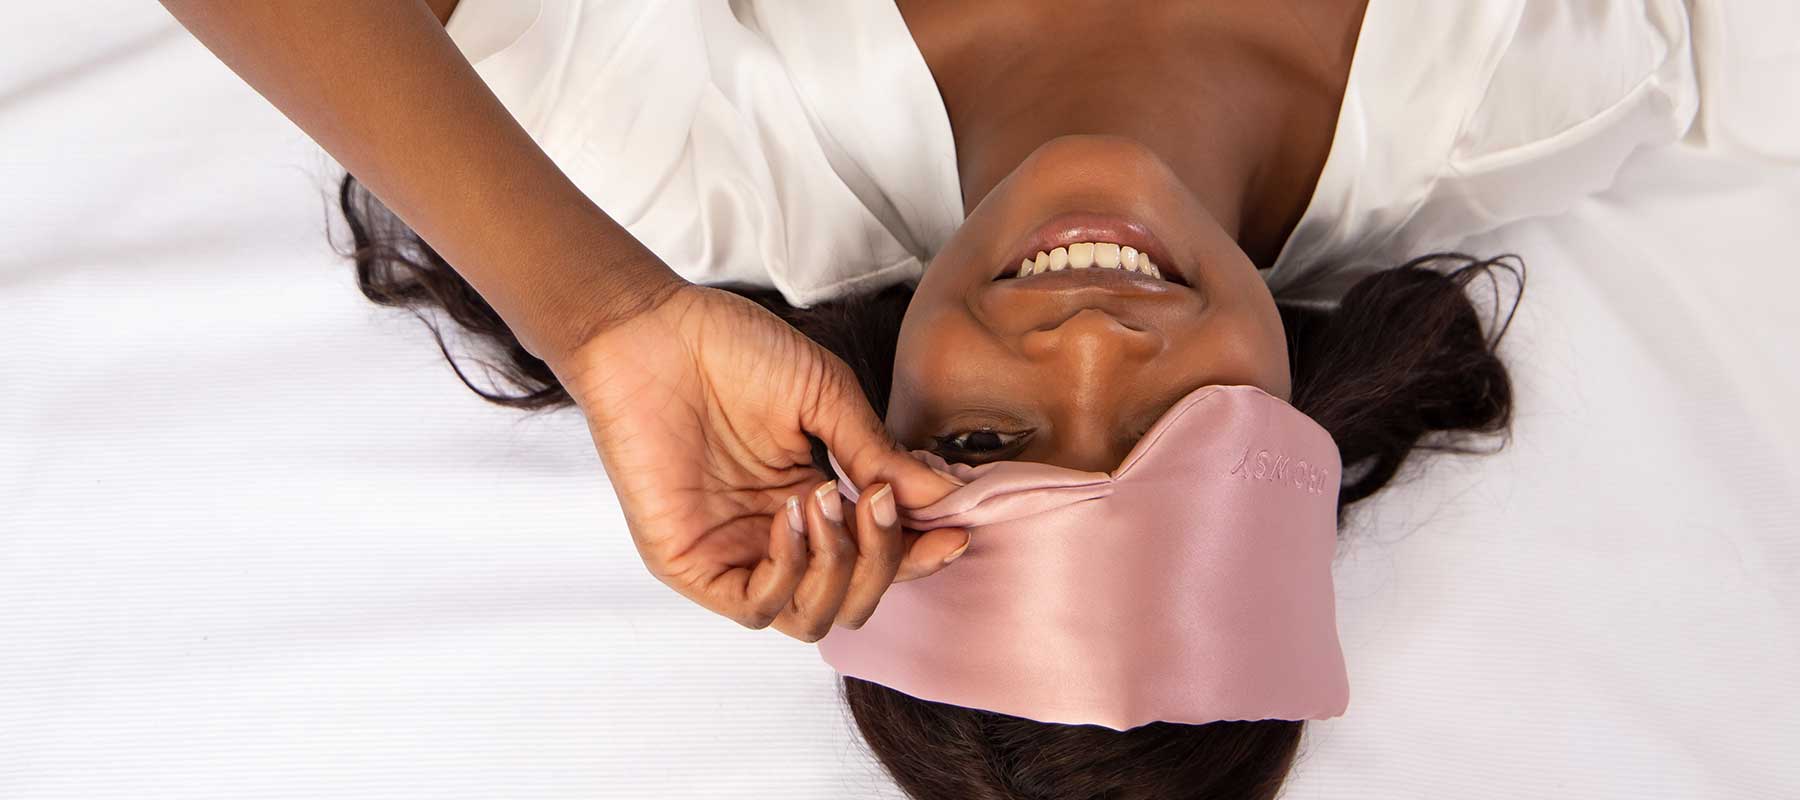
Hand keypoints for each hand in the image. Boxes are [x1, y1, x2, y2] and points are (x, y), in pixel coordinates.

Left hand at [551, 284, 970, 641]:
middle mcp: (776, 538)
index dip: (920, 554)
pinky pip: (755, 608)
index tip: (954, 530)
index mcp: (812, 502)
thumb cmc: (732, 350)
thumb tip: (944, 496)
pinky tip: (792, 517)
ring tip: (828, 499)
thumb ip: (878, 454)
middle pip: (851, 601)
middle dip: (884, 562)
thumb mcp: (826, 398)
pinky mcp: (689, 562)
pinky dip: (788, 575)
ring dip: (838, 569)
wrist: (653, 329)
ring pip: (809, 619)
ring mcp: (733, 554)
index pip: (877, 559)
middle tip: (880, 502)